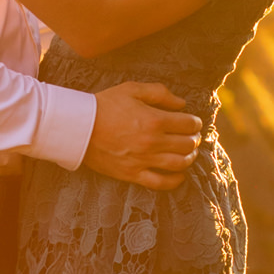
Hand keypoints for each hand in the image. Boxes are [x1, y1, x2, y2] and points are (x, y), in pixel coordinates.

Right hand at [84, 81, 201, 190]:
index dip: (195, 122)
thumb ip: (160, 93)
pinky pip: (161, 183)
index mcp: (154, 120)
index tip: (193, 122)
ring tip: (187, 153)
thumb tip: (182, 103)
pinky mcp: (133, 174)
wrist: (78, 127)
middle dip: (194, 139)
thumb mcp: (132, 90)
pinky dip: (175, 181)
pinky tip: (179, 175)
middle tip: (192, 136)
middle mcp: (152, 142)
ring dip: (189, 158)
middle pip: (187, 145)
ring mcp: (143, 160)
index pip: (188, 124)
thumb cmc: (104, 105)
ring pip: (179, 164)